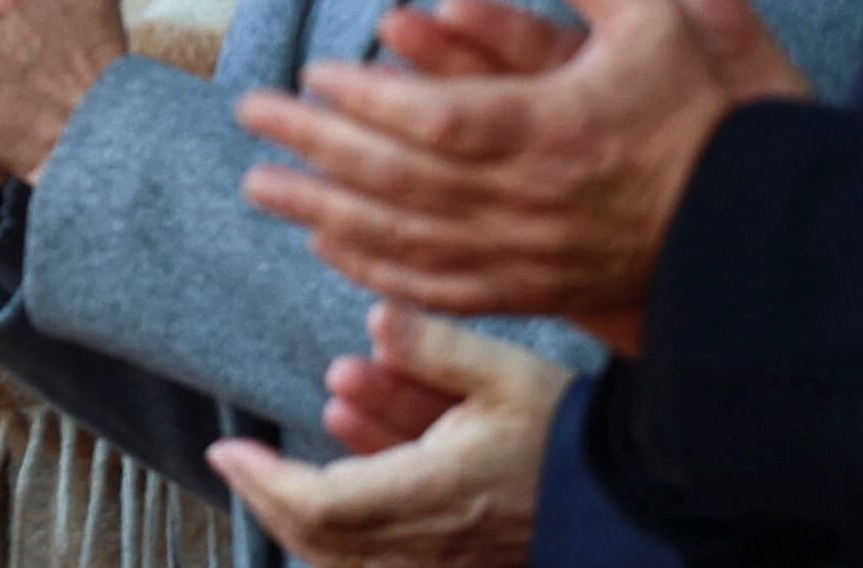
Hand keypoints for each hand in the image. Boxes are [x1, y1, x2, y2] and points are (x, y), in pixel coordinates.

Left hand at [207, 303, 569, 567]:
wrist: (635, 495)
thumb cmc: (572, 436)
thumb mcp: (507, 374)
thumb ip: (435, 348)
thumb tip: (377, 319)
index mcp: (435, 494)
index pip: (323, 505)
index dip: (267, 482)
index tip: (228, 451)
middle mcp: (433, 541)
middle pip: (323, 537)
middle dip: (274, 495)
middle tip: (241, 458)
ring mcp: (446, 562)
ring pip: (349, 550)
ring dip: (313, 495)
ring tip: (329, 413)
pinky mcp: (460, 565)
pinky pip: (384, 554)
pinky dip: (351, 514)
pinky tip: (353, 444)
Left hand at [235, 0, 804, 350]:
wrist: (759, 237)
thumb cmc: (708, 124)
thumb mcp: (657, 23)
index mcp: (551, 131)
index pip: (436, 119)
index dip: (367, 101)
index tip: (313, 76)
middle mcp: (527, 202)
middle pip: (399, 180)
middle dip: (315, 149)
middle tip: (250, 118)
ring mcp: (525, 257)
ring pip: (405, 240)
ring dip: (324, 212)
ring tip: (259, 185)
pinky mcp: (530, 294)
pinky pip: (438, 289)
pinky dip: (376, 270)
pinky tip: (328, 246)